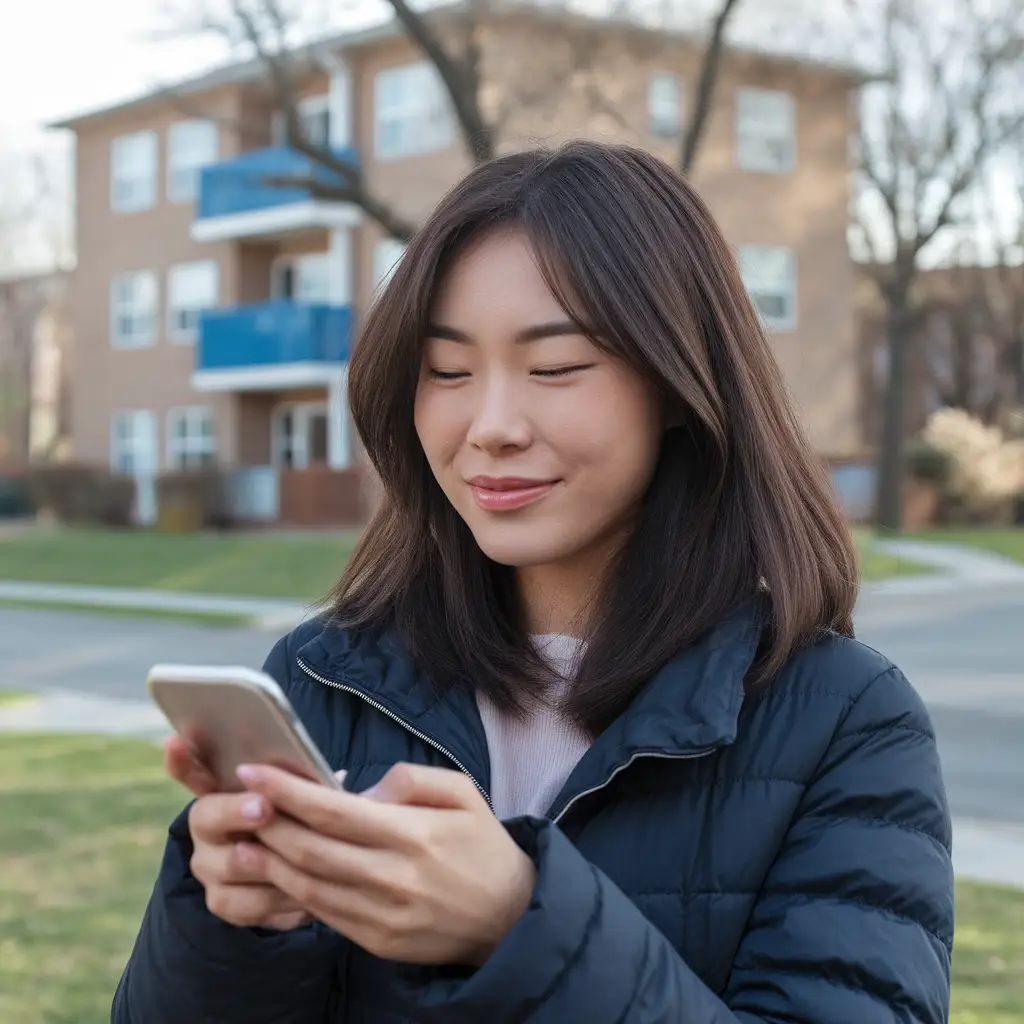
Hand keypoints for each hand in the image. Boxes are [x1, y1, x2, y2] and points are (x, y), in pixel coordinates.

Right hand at [164, 736, 311, 930]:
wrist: (302, 873)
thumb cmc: (303, 818)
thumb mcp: (305, 796)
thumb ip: (304, 784)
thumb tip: (333, 778)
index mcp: (224, 789)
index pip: (196, 769)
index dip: (183, 758)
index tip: (176, 742)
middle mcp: (206, 826)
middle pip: (206, 816)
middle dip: (236, 811)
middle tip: (264, 807)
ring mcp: (208, 864)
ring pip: (228, 864)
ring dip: (267, 862)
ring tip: (301, 860)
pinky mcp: (221, 901)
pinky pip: (244, 904)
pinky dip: (277, 900)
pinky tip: (303, 895)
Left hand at [235, 762, 536, 964]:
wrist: (510, 917)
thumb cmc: (483, 846)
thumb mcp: (462, 793)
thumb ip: (410, 780)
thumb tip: (362, 789)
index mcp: (414, 834)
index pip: (334, 810)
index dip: (287, 790)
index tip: (253, 769)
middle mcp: (393, 877)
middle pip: (310, 849)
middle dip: (266, 822)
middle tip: (237, 799)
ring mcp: (382, 916)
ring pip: (308, 886)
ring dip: (269, 860)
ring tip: (242, 836)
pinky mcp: (377, 942)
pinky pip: (324, 914)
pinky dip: (294, 890)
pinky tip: (278, 870)